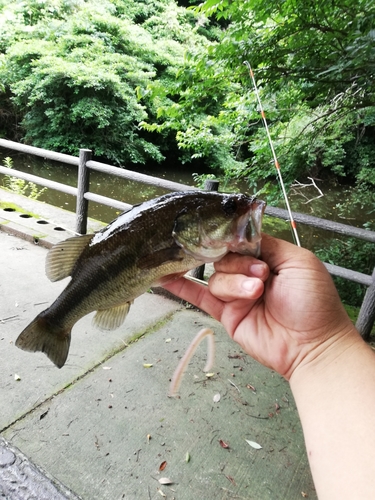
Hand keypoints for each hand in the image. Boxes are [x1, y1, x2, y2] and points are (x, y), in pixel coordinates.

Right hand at [163, 234, 355, 378]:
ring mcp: (236, 295)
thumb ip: (268, 245)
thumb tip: (241, 235)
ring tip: (256, 294)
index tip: (228, 239)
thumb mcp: (298, 262)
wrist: (312, 345)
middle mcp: (248, 273)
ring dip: (235, 284)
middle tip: (260, 275)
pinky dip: (181, 287)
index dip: (235, 240)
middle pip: (225, 258)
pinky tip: (165, 278)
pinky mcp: (226, 314)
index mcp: (267, 257)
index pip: (239, 240)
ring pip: (217, 278)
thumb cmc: (313, 301)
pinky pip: (200, 297)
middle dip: (239, 265)